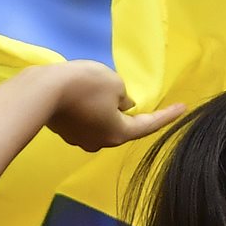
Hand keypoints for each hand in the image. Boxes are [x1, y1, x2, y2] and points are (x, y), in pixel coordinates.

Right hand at [45, 61, 185, 151]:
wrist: (42, 91)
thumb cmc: (85, 86)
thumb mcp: (114, 83)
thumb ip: (124, 95)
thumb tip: (122, 104)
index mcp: (118, 133)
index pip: (149, 125)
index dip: (168, 115)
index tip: (184, 108)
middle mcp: (99, 142)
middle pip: (122, 127)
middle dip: (130, 113)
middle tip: (137, 97)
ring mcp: (79, 139)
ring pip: (101, 123)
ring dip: (107, 109)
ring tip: (103, 90)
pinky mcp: (64, 129)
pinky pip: (84, 119)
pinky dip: (89, 108)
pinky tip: (84, 94)